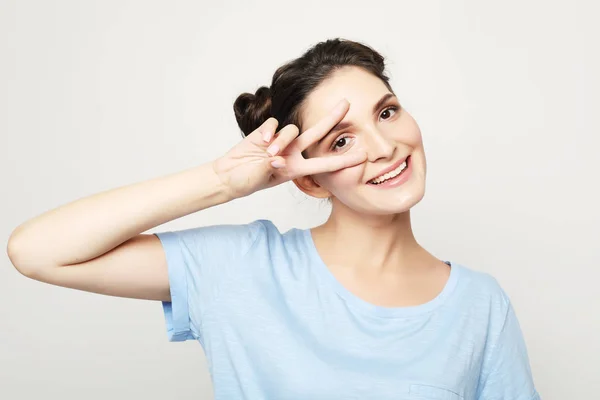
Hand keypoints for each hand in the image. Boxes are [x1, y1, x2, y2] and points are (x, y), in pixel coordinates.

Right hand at [212, 99, 366, 198]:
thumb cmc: (246, 181)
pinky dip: (269, 132)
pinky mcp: (265, 132)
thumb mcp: (261, 178)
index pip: (324, 164)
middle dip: (332, 118)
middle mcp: (292, 153)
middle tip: (347, 103)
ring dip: (282, 141)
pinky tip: (261, 142)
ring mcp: (279, 141)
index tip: (363, 157)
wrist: (228, 176)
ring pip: (292, 130)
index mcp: (296, 169)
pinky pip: (274, 124)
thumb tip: (277, 157)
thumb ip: (270, 167)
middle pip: (317, 132)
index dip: (343, 161)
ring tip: (268, 153)